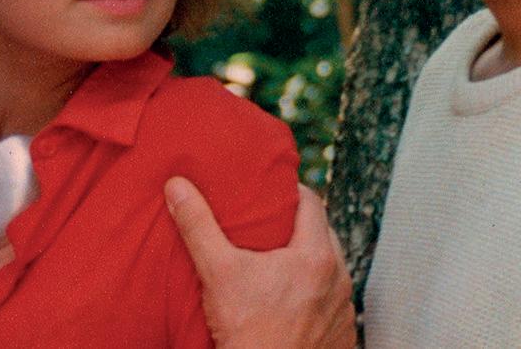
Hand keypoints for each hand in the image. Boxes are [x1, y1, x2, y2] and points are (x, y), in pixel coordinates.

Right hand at [164, 177, 356, 348]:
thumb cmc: (248, 333)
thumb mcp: (217, 272)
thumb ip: (198, 225)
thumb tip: (178, 187)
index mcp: (315, 256)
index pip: (311, 203)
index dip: (290, 193)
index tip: (271, 194)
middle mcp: (338, 279)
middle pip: (323, 235)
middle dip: (300, 229)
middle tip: (272, 229)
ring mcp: (342, 310)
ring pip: (331, 271)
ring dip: (311, 265)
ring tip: (281, 266)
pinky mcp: (341, 334)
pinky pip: (333, 304)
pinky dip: (317, 298)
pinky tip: (293, 303)